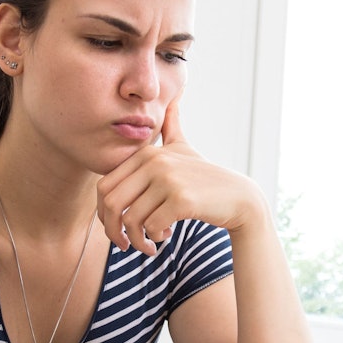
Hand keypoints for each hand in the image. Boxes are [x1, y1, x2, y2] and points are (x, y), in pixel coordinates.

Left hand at [97, 95, 262, 255]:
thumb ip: (171, 126)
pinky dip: (155, 237)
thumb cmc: (205, 178)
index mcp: (146, 154)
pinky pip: (152, 226)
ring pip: (132, 219)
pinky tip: (166, 236)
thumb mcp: (184, 148)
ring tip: (150, 245)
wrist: (238, 197)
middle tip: (125, 245)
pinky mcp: (182, 199)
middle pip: (112, 204)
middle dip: (113, 232)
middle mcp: (155, 162)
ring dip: (138, 240)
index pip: (105, 187)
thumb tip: (173, 97)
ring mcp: (169, 179)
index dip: (104, 214)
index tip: (116, 230)